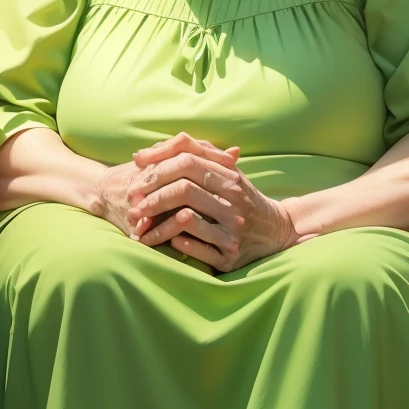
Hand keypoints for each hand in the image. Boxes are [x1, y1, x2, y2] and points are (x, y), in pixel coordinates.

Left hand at [126, 133, 302, 271]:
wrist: (275, 230)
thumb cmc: (239, 196)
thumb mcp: (223, 171)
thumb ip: (190, 155)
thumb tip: (143, 152)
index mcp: (230, 177)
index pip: (187, 161)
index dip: (157, 165)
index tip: (136, 171)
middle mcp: (234, 201)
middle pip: (184, 189)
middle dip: (153, 195)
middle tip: (133, 201)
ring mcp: (233, 229)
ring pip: (186, 219)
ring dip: (157, 222)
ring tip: (139, 223)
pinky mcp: (230, 256)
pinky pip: (196, 248)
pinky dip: (176, 242)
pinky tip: (166, 240)